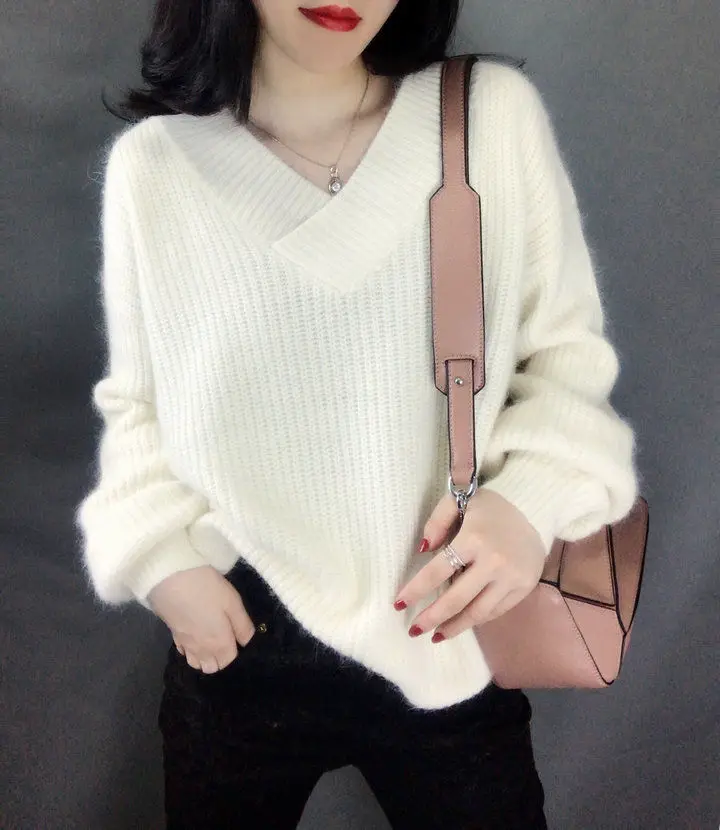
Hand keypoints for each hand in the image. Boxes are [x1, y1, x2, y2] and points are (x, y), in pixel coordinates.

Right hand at [147, 565, 254, 672]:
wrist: (171, 578)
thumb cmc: (208, 589)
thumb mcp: (233, 603)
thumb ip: (242, 626)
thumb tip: (248, 642)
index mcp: (220, 643)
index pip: (229, 661)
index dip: (235, 652)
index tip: (236, 638)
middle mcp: (202, 650)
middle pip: (212, 667)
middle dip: (220, 659)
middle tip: (225, 639)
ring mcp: (185, 644)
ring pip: (196, 664)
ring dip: (204, 658)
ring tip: (210, 640)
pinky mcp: (173, 636)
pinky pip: (184, 653)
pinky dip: (190, 650)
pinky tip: (194, 635)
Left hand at [394, 489, 545, 641]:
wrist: (533, 509)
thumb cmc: (488, 508)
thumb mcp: (457, 500)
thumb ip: (436, 522)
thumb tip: (422, 550)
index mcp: (473, 539)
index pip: (437, 571)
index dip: (416, 590)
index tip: (398, 604)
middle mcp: (494, 562)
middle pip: (456, 599)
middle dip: (432, 618)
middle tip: (413, 630)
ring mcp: (511, 578)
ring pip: (477, 612)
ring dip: (453, 627)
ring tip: (435, 636)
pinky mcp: (524, 588)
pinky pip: (495, 611)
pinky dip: (475, 620)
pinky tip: (460, 623)